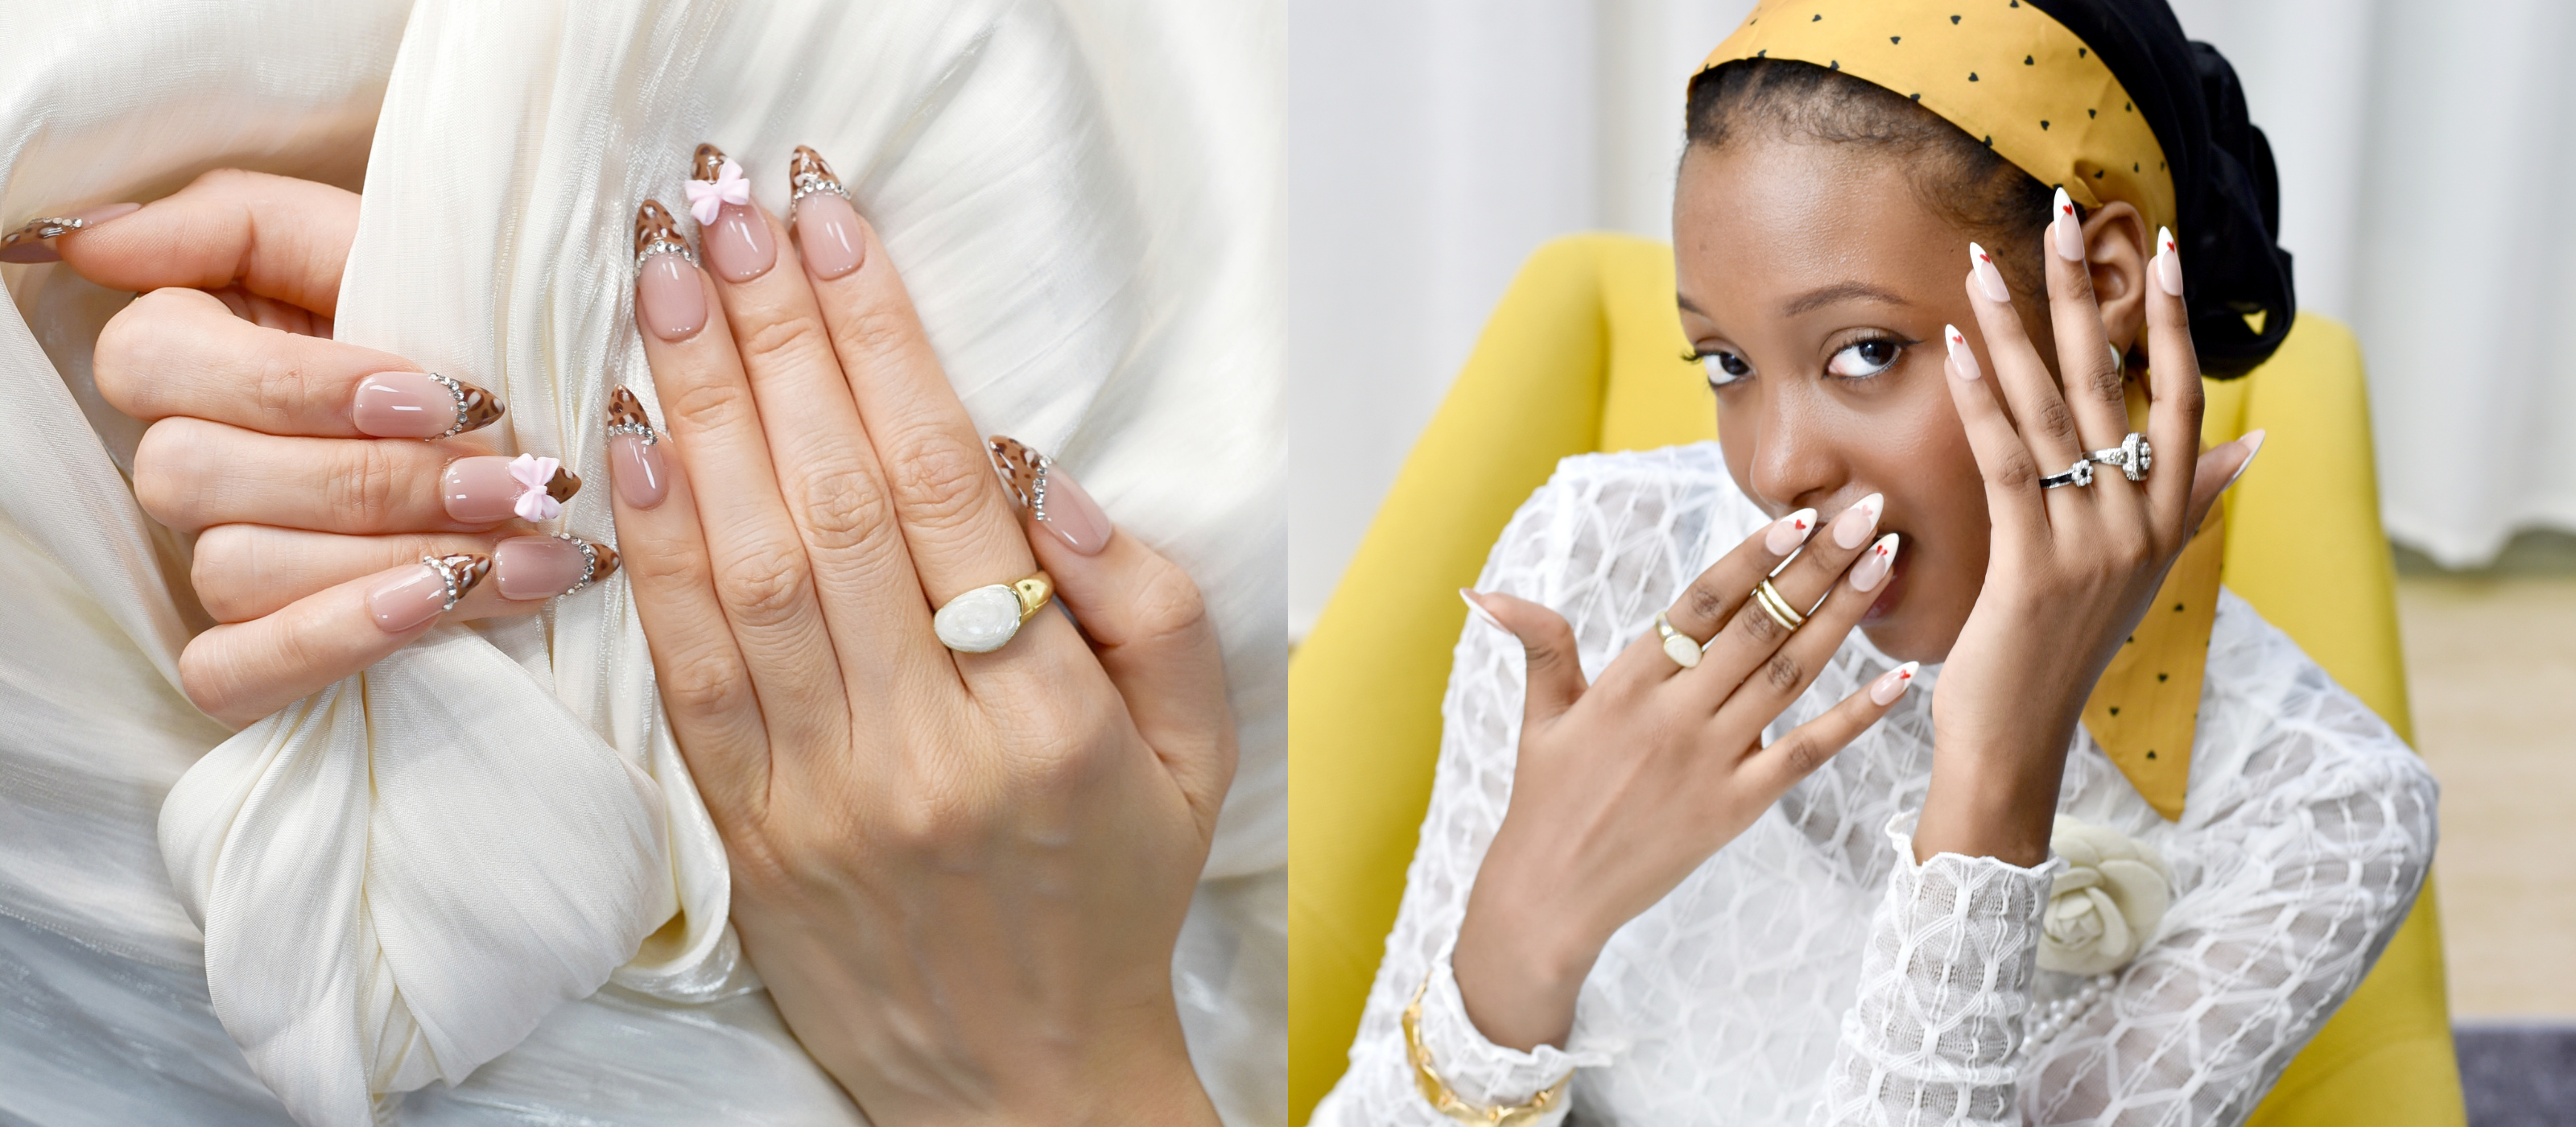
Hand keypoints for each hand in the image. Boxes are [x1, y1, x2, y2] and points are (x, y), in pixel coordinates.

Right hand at [57, 170, 606, 726]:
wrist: (560, 440)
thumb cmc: (460, 328)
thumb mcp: (376, 246)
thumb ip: (239, 221)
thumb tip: (89, 237)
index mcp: (187, 349)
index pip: (158, 361)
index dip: (300, 384)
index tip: (452, 396)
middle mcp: (181, 461)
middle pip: (195, 475)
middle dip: (376, 479)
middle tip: (512, 481)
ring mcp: (207, 565)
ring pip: (232, 570)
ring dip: (393, 557)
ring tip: (527, 544)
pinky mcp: (244, 662)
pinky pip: (229, 672)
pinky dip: (333, 639)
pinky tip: (439, 606)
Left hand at [607, 147, 1232, 1124]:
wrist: (1018, 1081)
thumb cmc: (1112, 894)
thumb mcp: (1198, 755)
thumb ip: (1153, 608)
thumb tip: (1047, 481)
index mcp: (1049, 719)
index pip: (950, 490)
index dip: (883, 344)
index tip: (835, 234)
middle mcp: (928, 746)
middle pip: (837, 502)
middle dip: (775, 341)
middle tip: (727, 219)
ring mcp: (824, 791)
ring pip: (749, 571)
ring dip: (700, 413)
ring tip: (666, 287)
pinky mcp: (749, 829)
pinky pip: (689, 671)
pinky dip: (657, 552)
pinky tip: (634, 446)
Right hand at [1453, 496, 1918, 1050]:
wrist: (1553, 894)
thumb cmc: (1546, 798)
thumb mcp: (1540, 713)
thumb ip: (1537, 642)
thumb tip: (1483, 590)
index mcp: (1627, 680)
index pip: (1702, 603)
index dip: (1752, 556)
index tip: (1798, 515)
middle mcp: (1674, 714)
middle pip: (1761, 626)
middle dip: (1819, 565)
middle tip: (1869, 514)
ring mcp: (1709, 760)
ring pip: (1790, 675)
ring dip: (1843, 617)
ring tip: (1886, 565)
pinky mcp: (1736, 806)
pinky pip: (1807, 752)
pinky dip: (1855, 715)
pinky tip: (1896, 675)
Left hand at [1919, 203, 2258, 865]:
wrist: (2018, 741)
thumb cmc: (2064, 650)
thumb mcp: (2140, 574)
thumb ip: (2194, 503)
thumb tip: (2253, 445)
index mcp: (2169, 518)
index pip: (2182, 397)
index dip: (2171, 320)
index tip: (2159, 247)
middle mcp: (2142, 524)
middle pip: (2114, 385)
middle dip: (2084, 295)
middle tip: (2061, 215)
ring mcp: (2093, 546)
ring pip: (2053, 413)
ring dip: (2014, 330)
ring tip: (1980, 263)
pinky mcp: (2033, 567)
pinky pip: (2009, 463)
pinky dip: (1982, 400)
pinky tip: (1959, 348)